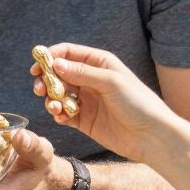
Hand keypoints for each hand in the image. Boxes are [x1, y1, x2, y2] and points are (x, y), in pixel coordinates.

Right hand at [32, 43, 176, 160]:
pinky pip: (64, 114)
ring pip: (59, 94)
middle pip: (59, 74)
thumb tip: (55, 63)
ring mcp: (87, 100)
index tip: (36, 66)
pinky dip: (58, 114)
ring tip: (53, 107)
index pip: (69, 53)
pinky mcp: (85, 120)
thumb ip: (82, 72)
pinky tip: (60, 117)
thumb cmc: (138, 103)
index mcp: (100, 64)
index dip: (50, 57)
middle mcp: (91, 80)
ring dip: (51, 99)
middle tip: (38, 89)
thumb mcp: (111, 82)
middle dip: (46, 80)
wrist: (152, 136)